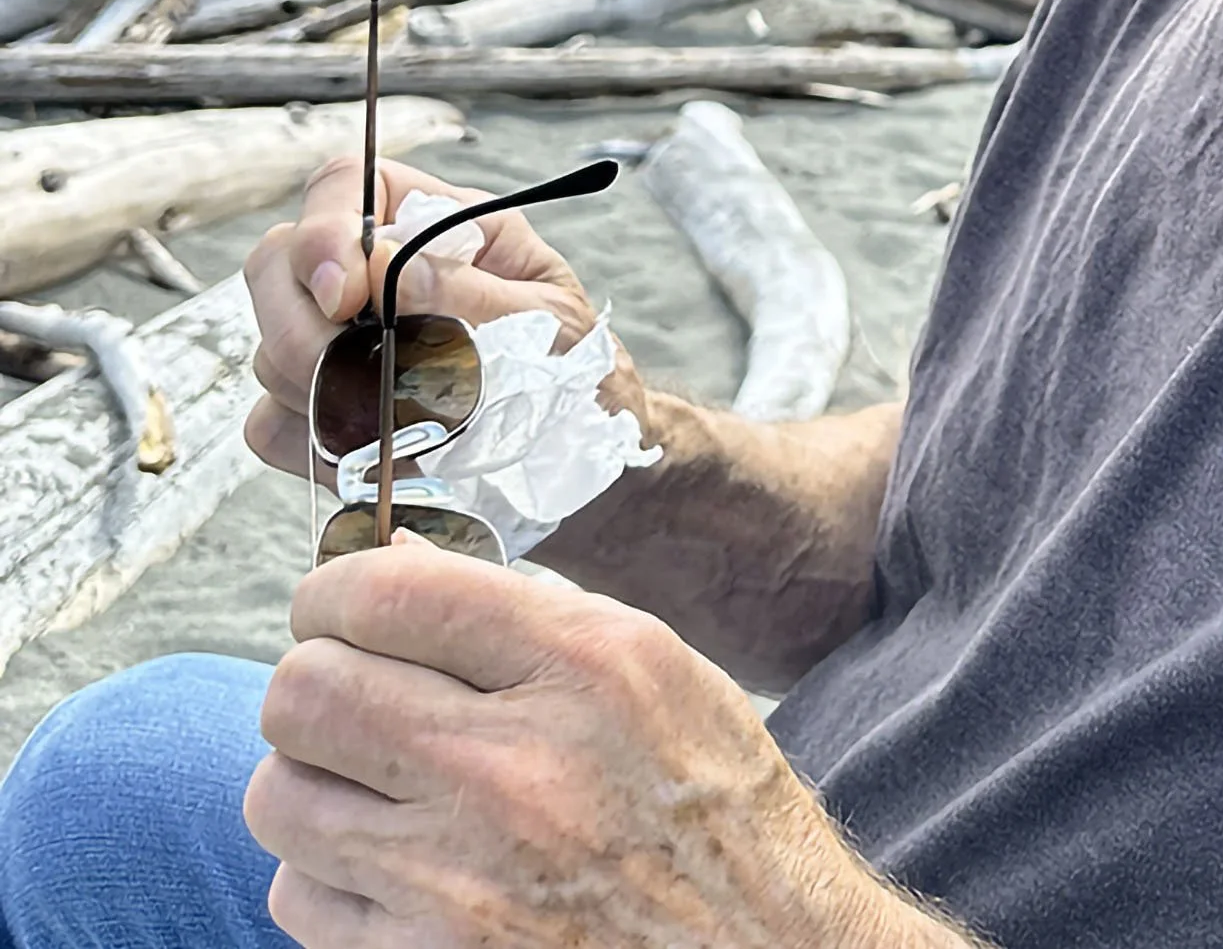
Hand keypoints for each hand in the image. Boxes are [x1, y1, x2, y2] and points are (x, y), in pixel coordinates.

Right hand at [245, 154, 651, 489]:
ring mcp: (338, 344)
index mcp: (436, 226)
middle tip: (351, 376)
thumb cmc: (569, 364)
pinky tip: (376, 453)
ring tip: (397, 423)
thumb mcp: (544, 318)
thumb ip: (466, 291)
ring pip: (269, 351)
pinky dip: (313, 445)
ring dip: (318, 394)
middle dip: (300, 325)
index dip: (323, 233)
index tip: (343, 295)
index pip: (344, 187)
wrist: (578, 447)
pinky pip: (271, 425)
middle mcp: (374, 276)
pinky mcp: (320, 412)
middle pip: (277, 264)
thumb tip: (381, 263)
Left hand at [245, 539, 969, 945]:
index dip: (335, 589)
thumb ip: (526, 610)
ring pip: (276, 795)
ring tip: (374, 779)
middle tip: (349, 686)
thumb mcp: (657, 669)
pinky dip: (330, 873)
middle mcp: (513, 768)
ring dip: (312, 778)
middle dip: (311, 677)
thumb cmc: (710, 804)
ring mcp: (457, 882)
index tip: (339, 604)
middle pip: (303, 692)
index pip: (385, 596)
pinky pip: (299, 896)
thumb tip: (388, 562)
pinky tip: (396, 861)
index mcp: (584, 667)